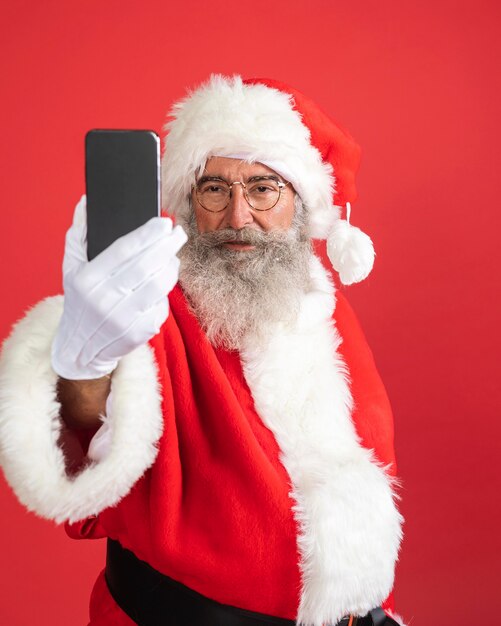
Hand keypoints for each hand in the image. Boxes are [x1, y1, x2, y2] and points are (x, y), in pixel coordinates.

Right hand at [52, 196, 186, 378]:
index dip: (147, 234)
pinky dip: (165, 293)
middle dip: (168, 245)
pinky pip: (161, 306)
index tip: (164, 221)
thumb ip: (79, 235)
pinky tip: (161, 285)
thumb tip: (87, 202)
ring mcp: (122, 319)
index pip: (123, 250)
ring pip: (159, 285)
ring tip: (172, 256)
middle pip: (146, 265)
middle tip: (179, 233)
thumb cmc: (80, 301)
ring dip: (171, 267)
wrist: (80, 348)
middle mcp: (104, 300)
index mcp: (86, 280)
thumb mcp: (71, 269)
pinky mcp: (139, 333)